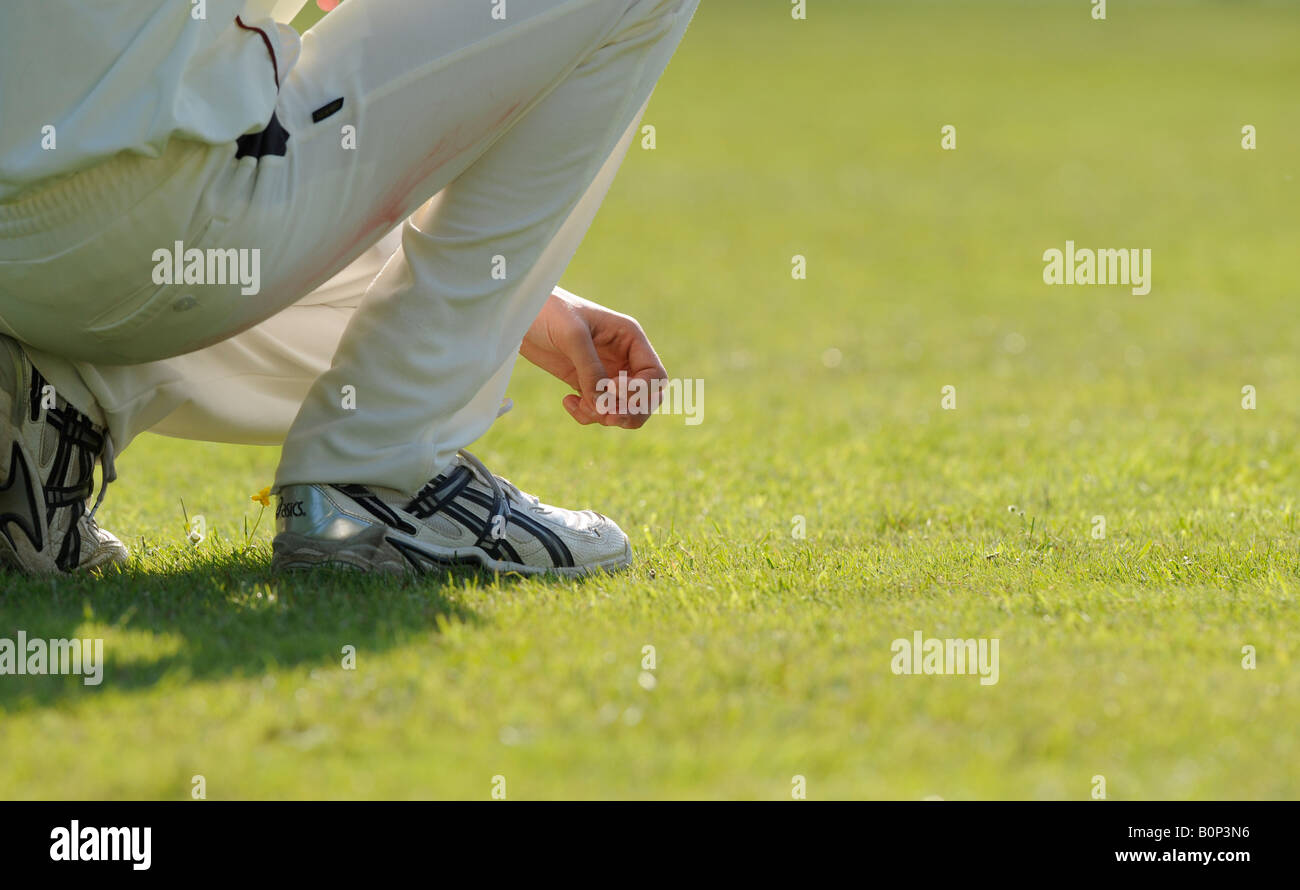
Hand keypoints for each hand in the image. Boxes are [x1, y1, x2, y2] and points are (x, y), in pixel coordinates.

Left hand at [520, 288, 667, 427]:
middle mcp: (623, 356)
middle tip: (607, 417)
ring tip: (581, 406)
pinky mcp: (585, 382)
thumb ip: (591, 370)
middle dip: (629, 412)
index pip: (655, 375)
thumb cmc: (550, 311)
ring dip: (604, 415)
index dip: (641, 393)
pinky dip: (587, 414)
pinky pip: (598, 409)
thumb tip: (605, 405)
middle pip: (646, 397)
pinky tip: (567, 401)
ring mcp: (605, 371)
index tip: (614, 394)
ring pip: (622, 408)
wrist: (521, 312)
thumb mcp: (573, 336)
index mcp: (630, 338)